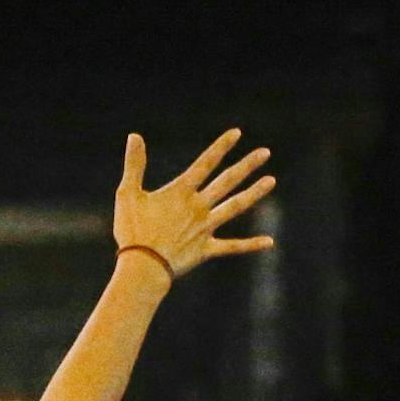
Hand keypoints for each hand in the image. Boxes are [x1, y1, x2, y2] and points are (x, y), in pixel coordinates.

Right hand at [115, 129, 275, 282]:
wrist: (142, 267)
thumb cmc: (132, 231)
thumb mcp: (127, 194)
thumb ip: (134, 165)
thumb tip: (134, 136)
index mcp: (181, 192)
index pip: (205, 163)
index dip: (221, 147)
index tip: (237, 133)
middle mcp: (198, 207)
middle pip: (227, 181)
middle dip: (247, 165)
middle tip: (265, 152)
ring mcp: (205, 228)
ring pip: (234, 207)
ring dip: (254, 193)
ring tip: (271, 181)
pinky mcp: (205, 250)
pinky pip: (231, 247)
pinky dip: (250, 245)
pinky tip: (269, 242)